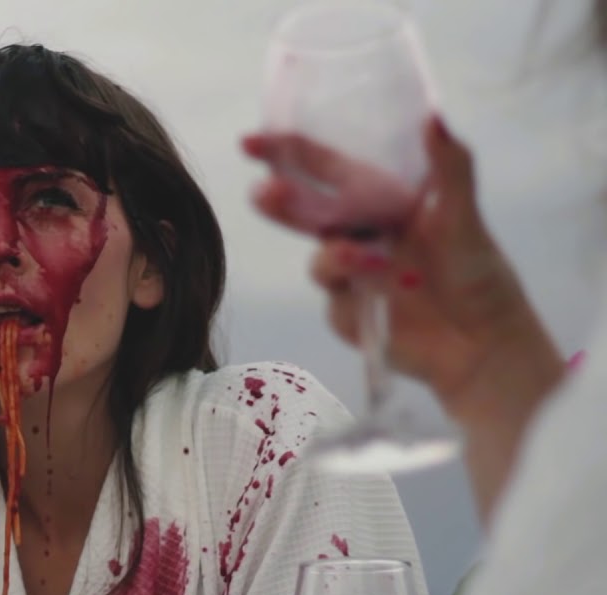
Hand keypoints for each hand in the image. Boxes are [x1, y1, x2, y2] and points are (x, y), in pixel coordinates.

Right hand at [241, 117, 557, 409]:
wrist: (483, 342)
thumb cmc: (478, 274)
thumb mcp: (465, 217)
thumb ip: (450, 167)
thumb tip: (433, 115)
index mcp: (378, 201)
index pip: (323, 168)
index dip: (287, 152)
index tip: (249, 142)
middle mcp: (357, 233)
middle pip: (303, 212)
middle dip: (279, 202)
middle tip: (266, 193)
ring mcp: (348, 275)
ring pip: (319, 259)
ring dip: (334, 256)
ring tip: (368, 260)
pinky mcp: (346, 313)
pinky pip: (333, 298)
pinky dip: (356, 292)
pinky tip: (386, 292)